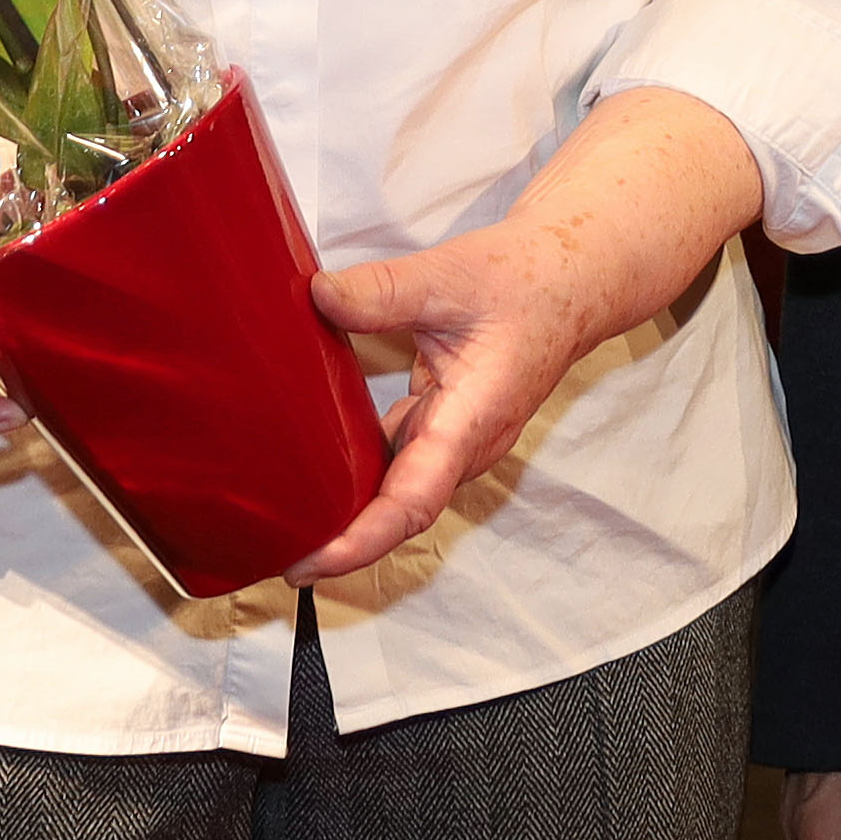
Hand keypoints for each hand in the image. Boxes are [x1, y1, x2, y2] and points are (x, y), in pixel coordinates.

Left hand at [294, 88, 764, 581]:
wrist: (570, 280)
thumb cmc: (524, 283)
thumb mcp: (449, 275)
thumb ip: (383, 291)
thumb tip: (318, 296)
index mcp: (470, 422)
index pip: (412, 503)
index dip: (359, 542)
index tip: (310, 563)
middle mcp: (462, 445)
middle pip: (396, 514)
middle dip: (338, 543)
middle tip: (270, 552)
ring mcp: (452, 440)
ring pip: (394, 493)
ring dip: (345, 512)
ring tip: (281, 524)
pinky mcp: (442, 425)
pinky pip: (393, 462)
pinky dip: (354, 473)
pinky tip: (311, 466)